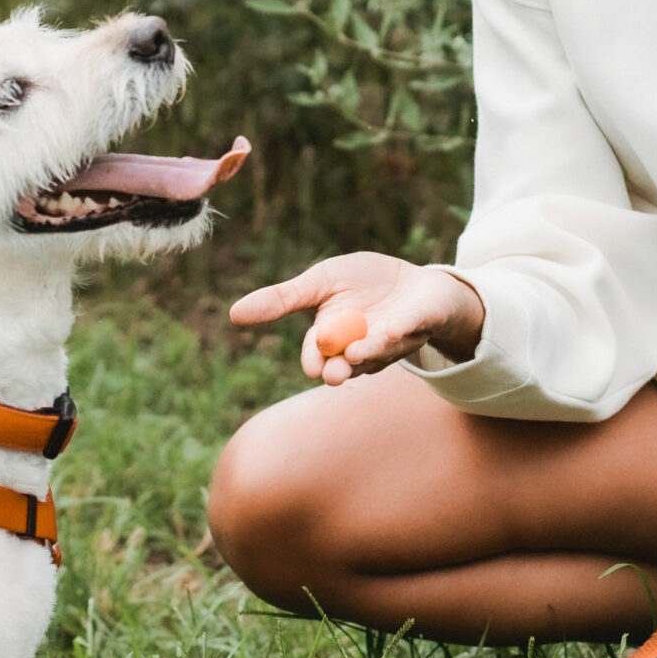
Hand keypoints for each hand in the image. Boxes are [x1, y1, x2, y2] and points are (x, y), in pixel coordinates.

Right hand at [230, 252, 486, 384]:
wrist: (418, 282)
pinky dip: (404, 328)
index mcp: (336, 338)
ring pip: (380, 351)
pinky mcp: (423, 323)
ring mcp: (395, 340)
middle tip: (334, 375)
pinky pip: (414, 327)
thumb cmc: (364, 284)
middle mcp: (363, 347)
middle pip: (348, 365)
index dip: (315, 360)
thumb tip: (233, 314)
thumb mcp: (320, 282)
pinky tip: (394, 329)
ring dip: (370, 352)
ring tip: (357, 352)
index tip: (312, 366)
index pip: (319, 355)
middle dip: (340, 369)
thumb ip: (283, 299)